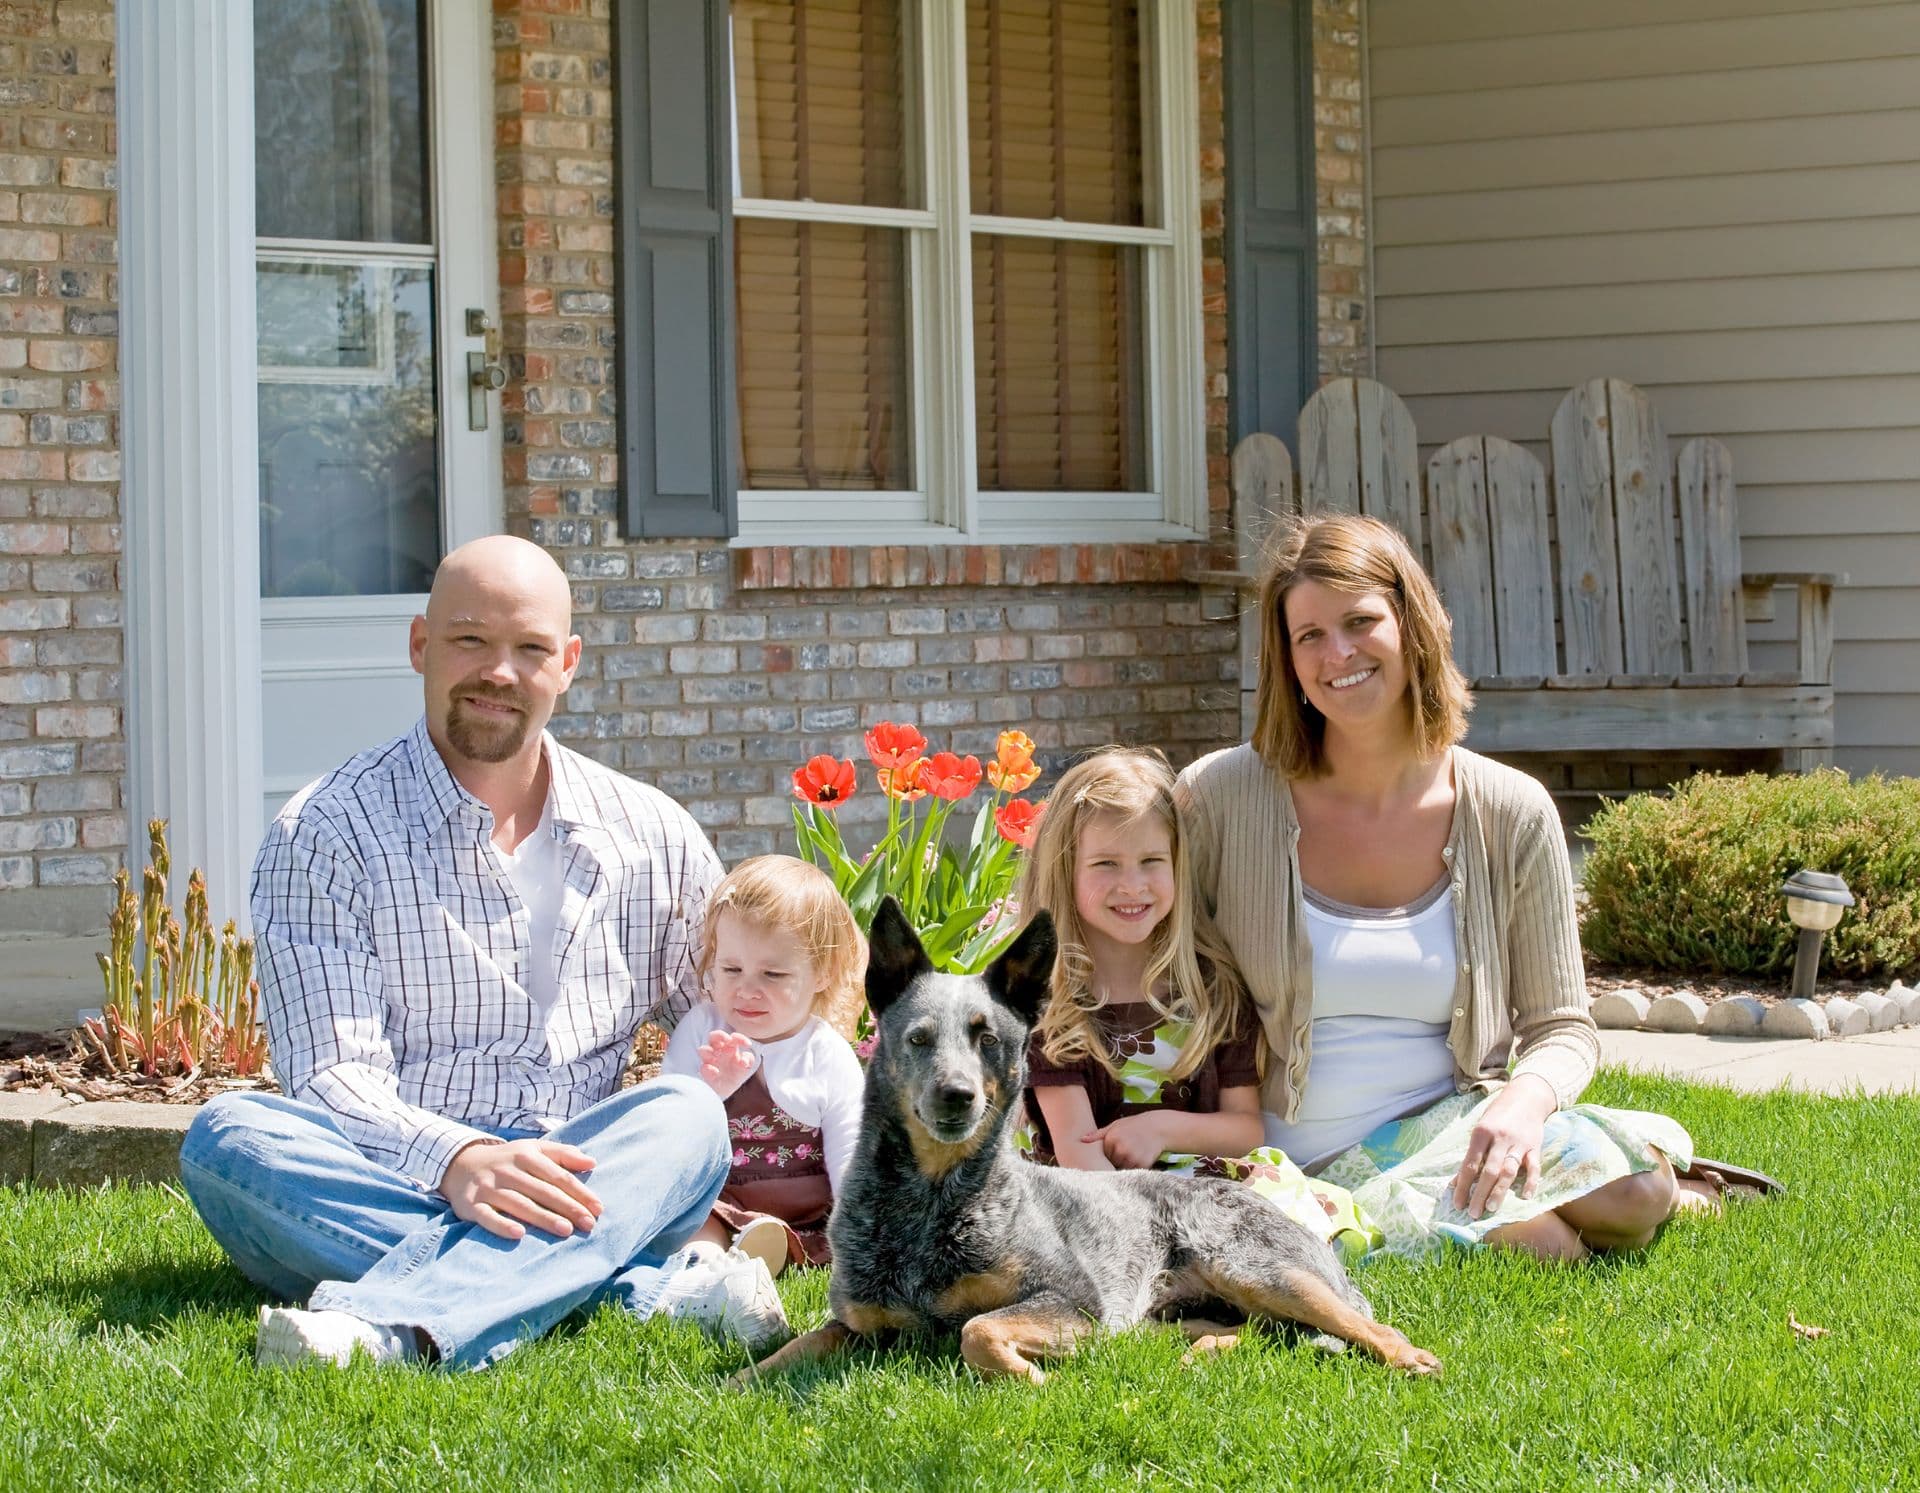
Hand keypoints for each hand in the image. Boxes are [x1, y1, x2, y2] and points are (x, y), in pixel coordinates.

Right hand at [440, 1138, 601, 1241]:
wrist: (460, 1164)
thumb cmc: (508, 1160)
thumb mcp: (534, 1149)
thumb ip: (564, 1154)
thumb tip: (592, 1163)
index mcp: (526, 1155)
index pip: (558, 1175)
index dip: (579, 1192)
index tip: (598, 1208)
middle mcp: (507, 1170)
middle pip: (542, 1190)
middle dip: (567, 1207)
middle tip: (588, 1224)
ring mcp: (488, 1187)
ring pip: (519, 1203)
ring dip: (543, 1217)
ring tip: (566, 1231)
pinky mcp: (471, 1204)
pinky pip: (487, 1216)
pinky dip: (502, 1225)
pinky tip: (519, 1234)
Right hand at [698, 1029, 757, 1099]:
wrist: (726, 1090)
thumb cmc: (735, 1074)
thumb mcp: (745, 1067)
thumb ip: (748, 1060)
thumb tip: (744, 1060)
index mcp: (729, 1047)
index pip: (733, 1037)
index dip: (740, 1038)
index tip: (748, 1045)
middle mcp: (717, 1051)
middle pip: (713, 1036)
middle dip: (720, 1036)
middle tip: (729, 1041)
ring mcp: (709, 1061)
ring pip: (703, 1050)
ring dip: (709, 1051)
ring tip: (716, 1058)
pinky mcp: (705, 1072)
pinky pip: (703, 1067)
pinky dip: (708, 1069)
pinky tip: (716, 1072)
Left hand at [1083, 1111, 1174, 1170]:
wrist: (1158, 1127)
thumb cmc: (1134, 1126)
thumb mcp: (1115, 1125)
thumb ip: (1098, 1134)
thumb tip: (1081, 1140)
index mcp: (1111, 1139)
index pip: (1102, 1155)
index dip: (1108, 1154)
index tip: (1115, 1148)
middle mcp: (1120, 1149)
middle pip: (1111, 1163)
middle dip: (1116, 1161)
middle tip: (1126, 1150)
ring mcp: (1132, 1157)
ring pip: (1121, 1169)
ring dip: (1125, 1166)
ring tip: (1133, 1153)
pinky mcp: (1142, 1164)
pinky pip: (1133, 1172)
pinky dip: (1135, 1168)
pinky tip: (1140, 1157)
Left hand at [1449, 1076, 1556, 1218]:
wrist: (1527, 1097)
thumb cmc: (1498, 1115)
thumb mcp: (1480, 1129)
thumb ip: (1472, 1154)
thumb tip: (1457, 1181)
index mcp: (1481, 1133)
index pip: (1470, 1164)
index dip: (1462, 1185)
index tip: (1457, 1202)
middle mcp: (1500, 1138)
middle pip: (1488, 1171)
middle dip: (1479, 1194)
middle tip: (1473, 1213)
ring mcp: (1519, 1143)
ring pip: (1508, 1171)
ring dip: (1500, 1192)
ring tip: (1491, 1209)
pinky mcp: (1535, 1146)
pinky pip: (1534, 1167)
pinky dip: (1531, 1182)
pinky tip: (1526, 1196)